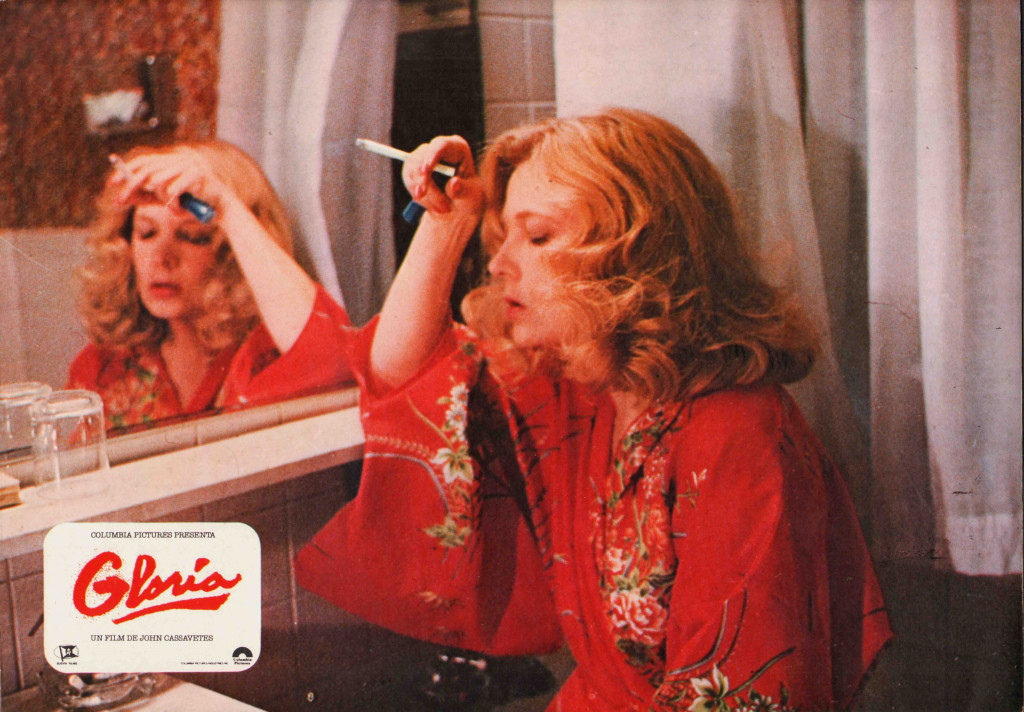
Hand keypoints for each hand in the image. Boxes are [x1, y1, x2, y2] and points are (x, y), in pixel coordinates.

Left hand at [109, 148, 237, 219]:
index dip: (124, 171)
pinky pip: (175, 188)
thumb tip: (119, 199)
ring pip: (159, 182)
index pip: (142, 162)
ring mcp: (187, 166)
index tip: (110, 184)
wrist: (219, 209)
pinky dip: (174, 200)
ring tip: (175, 209)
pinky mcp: (197, 175)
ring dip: (164, 200)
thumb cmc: (192, 204)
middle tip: (119, 201)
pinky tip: (179, 207)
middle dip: (130, 187)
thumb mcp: (163, 201)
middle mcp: (176, 161)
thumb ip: (144, 197)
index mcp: (168, 163)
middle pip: (145, 171)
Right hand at [402, 136, 483, 221]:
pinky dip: (419, 196)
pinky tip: (432, 205)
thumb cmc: (468, 198)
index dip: (431, 156)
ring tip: (441, 209)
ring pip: (413, 171)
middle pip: (422, 158)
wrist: (457, 209)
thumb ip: (463, 190)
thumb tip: (453, 184)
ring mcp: (423, 157)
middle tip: (432, 201)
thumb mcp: (471, 196)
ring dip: (424, 194)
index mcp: (457, 148)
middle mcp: (438, 148)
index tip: (425, 171)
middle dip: (425, 182)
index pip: (441, 145)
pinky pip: (409, 180)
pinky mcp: (412, 168)